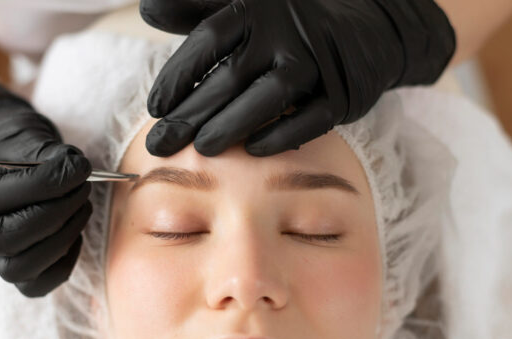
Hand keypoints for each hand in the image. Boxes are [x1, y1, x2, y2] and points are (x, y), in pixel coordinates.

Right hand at [0, 84, 92, 297]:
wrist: (9, 155)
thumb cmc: (17, 146)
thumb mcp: (26, 138)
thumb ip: (48, 155)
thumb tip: (76, 169)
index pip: (0, 196)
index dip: (46, 184)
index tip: (80, 168)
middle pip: (6, 239)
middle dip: (55, 215)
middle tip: (83, 189)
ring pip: (19, 269)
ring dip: (61, 239)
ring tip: (82, 208)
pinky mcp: (16, 268)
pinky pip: (38, 284)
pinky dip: (63, 262)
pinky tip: (76, 234)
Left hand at [141, 0, 454, 157]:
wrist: (363, 31)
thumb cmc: (287, 26)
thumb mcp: (245, 8)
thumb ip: (196, 9)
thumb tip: (148, 9)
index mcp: (256, 8)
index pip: (208, 40)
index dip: (178, 75)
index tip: (156, 106)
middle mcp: (285, 33)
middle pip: (230, 76)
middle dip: (190, 114)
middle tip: (160, 143)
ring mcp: (315, 63)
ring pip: (268, 97)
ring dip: (231, 125)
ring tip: (201, 150)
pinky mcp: (341, 94)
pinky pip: (310, 118)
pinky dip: (280, 135)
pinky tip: (252, 151)